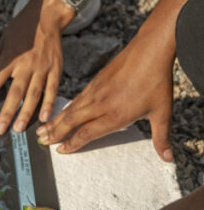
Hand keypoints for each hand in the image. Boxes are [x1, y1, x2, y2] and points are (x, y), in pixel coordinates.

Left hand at [0, 0, 69, 133]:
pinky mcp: (56, 68)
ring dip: (26, 113)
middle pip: (14, 93)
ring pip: (33, 94)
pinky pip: (52, 88)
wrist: (48, 14)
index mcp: (9, 59)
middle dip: (6, 113)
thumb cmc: (21, 28)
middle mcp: (26, 65)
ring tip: (18, 128)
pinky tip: (44, 117)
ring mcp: (42, 67)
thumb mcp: (2, 43)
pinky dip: (49, 103)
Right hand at [37, 30, 174, 158]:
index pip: (87, 133)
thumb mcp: (163, 112)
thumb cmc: (157, 81)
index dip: (72, 144)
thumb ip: (161, 137)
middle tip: (41, 141)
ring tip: (42, 130)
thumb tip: (168, 159)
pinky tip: (60, 112)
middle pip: (72, 122)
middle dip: (55, 133)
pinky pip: (76, 99)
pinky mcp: (95, 82)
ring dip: (55, 121)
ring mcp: (95, 92)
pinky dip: (65, 108)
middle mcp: (100, 105)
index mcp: (115, 115)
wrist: (149, 50)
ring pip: (70, 110)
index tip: (61, 151)